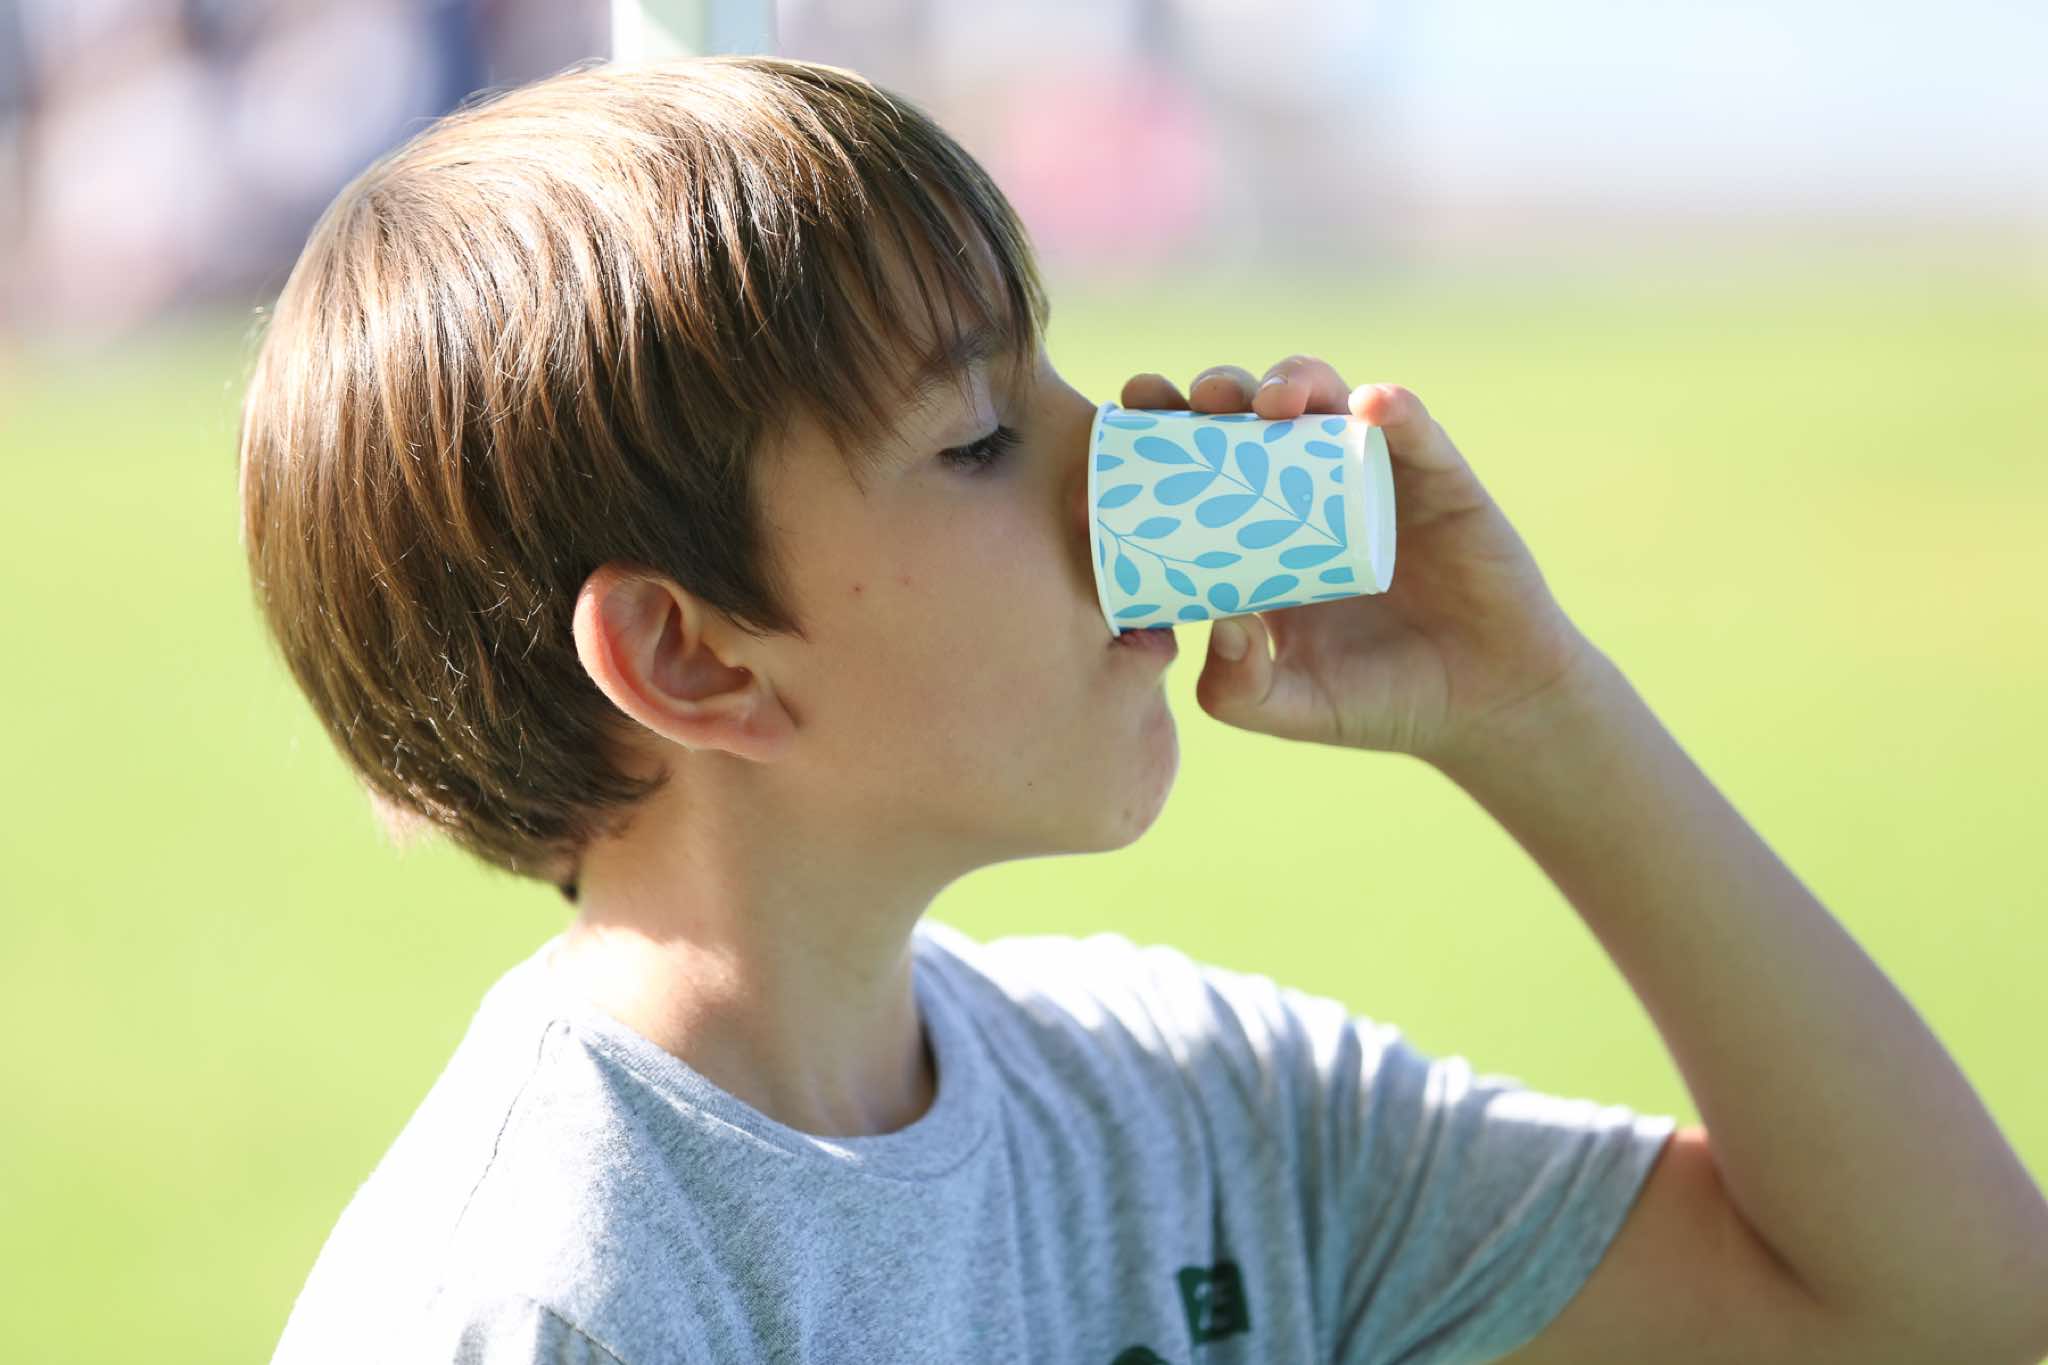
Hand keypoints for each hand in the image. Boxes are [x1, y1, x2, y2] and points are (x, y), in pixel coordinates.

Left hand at [1119, 358, 1601, 764]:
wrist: (1482, 705)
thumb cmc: (1376, 702)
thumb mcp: (1286, 707)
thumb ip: (1235, 687)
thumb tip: (1214, 623)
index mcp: (1260, 530)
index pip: (1201, 460)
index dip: (1162, 429)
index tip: (1127, 418)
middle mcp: (1312, 487)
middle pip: (1252, 411)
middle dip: (1216, 389)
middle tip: (1193, 400)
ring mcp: (1375, 473)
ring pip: (1326, 397)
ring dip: (1292, 379)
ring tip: (1271, 402)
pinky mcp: (1440, 477)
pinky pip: (1415, 428)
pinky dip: (1394, 408)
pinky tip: (1372, 406)